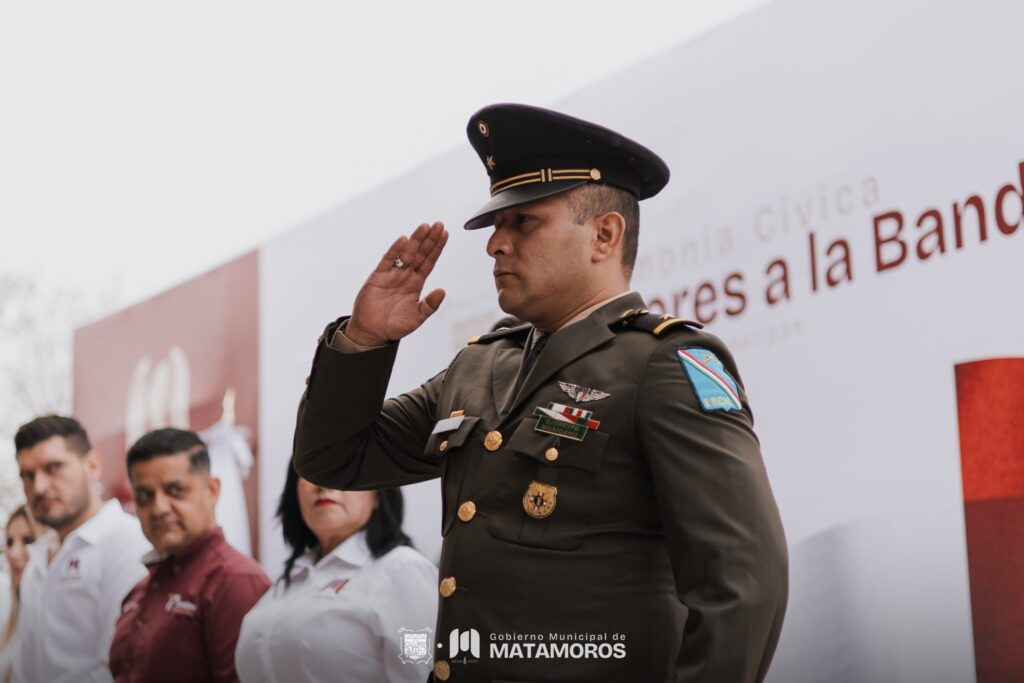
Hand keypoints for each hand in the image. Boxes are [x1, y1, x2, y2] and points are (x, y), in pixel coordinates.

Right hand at [347, 222, 448, 344]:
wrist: (372, 333)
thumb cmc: (395, 326)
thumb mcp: (417, 318)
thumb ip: (430, 305)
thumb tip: (443, 291)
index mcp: (416, 284)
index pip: (429, 262)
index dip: (437, 248)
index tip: (445, 234)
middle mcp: (405, 276)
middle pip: (420, 254)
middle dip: (429, 239)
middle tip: (438, 224)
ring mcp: (392, 274)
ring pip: (406, 253)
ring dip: (416, 240)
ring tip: (425, 227)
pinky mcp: (378, 276)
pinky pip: (388, 260)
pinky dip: (395, 250)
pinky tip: (404, 240)